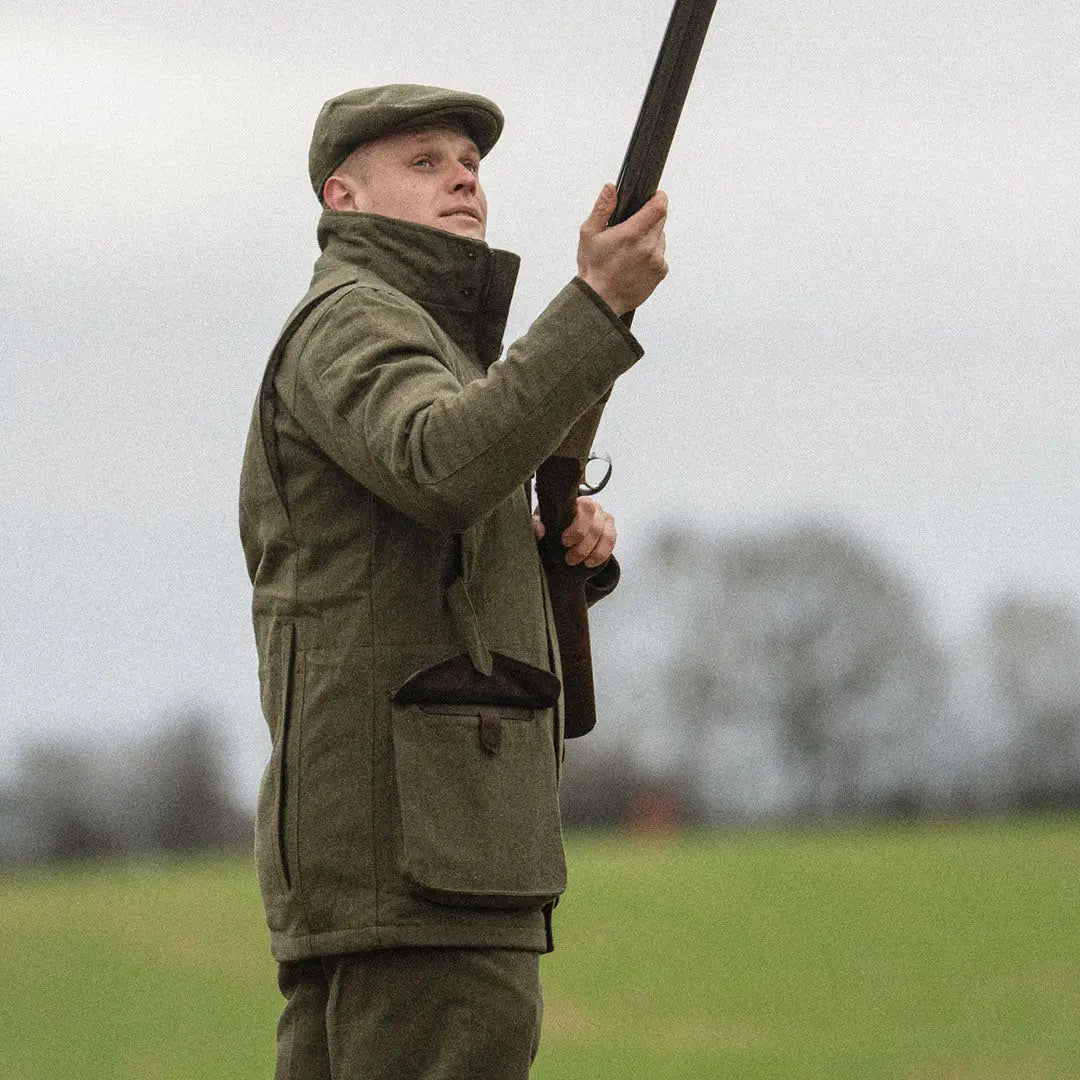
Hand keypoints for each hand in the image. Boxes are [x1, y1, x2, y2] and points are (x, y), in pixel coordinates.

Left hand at [533, 497, 616, 567]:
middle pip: (596, 525)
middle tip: (569, 559)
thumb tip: (539, 530)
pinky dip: (602, 554)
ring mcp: (604, 519)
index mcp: (577, 502)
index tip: (565, 541)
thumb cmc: (550, 529)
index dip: (578, 526)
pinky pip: (611, 542)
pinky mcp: (610, 531)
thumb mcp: (540, 526)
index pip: (586, 507)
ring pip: (606, 535)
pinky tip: (590, 563)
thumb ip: (536, 526)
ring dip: (594, 552)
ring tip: (581, 563)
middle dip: (583, 545)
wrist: (559, 542)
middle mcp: (594, 508)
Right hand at [577, 183, 668, 316]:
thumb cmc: (594, 269)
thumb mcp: (589, 234)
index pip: (659, 206)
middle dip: (649, 219)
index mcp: (632, 234)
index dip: (658, 198)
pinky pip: (661, 255)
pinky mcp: (660, 272)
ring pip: (661, 238)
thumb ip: (602, 208)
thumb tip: (610, 189)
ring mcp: (657, 260)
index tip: (653, 197)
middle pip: (661, 220)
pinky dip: (652, 255)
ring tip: (630, 250)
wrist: (600, 300)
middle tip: (631, 229)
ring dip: (650, 238)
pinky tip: (635, 262)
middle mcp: (648, 247)